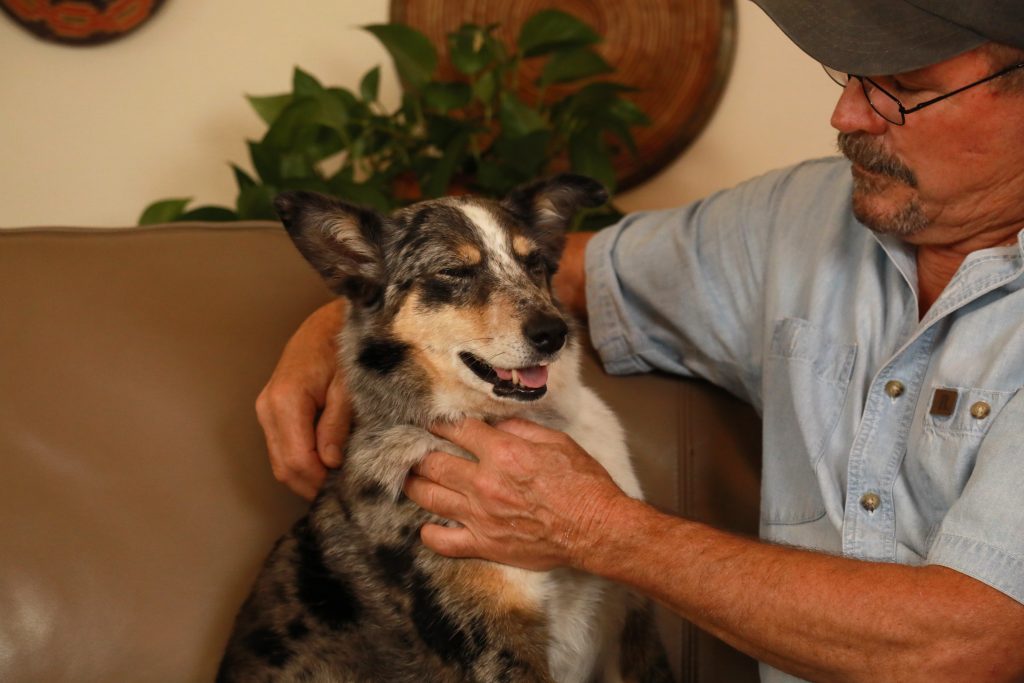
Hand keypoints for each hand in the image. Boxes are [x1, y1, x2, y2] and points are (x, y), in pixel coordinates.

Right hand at [255, 300, 350, 499]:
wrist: (328, 322)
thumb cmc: (343, 347)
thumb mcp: (349, 385)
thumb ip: (338, 423)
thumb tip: (331, 461)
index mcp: (286, 400)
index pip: (298, 460)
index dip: (321, 481)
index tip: (348, 489)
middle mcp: (268, 407)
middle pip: (285, 467)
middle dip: (314, 485)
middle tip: (346, 491)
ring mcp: (266, 410)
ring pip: (281, 461)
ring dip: (308, 476)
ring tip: (340, 480)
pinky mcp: (272, 411)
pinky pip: (283, 448)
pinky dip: (303, 462)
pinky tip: (328, 464)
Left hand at [403, 418, 627, 570]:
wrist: (597, 529)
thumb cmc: (583, 484)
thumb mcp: (557, 442)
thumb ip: (521, 428)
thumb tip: (496, 422)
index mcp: (503, 453)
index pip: (458, 430)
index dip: (441, 423)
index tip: (433, 422)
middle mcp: (485, 483)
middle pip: (434, 462)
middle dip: (418, 451)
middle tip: (411, 448)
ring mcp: (481, 516)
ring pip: (430, 497)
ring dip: (414, 484)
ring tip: (409, 477)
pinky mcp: (485, 544)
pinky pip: (443, 541)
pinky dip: (430, 533)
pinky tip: (427, 525)